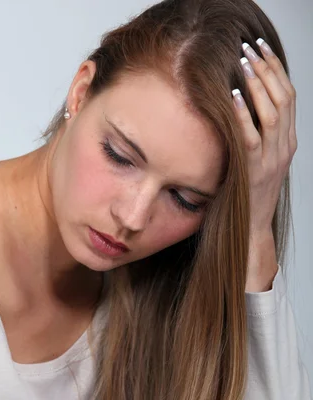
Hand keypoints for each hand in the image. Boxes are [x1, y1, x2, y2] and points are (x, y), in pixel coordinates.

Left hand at [232, 38, 296, 236]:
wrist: (252, 228)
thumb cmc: (249, 194)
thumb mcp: (258, 160)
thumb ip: (257, 137)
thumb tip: (239, 106)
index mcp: (288, 142)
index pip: (288, 97)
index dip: (276, 70)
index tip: (261, 49)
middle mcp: (285, 147)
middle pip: (284, 98)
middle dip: (267, 69)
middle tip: (250, 49)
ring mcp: (272, 160)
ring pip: (272, 113)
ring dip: (257, 85)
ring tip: (242, 64)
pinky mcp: (254, 172)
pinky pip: (251, 137)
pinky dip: (243, 114)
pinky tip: (233, 96)